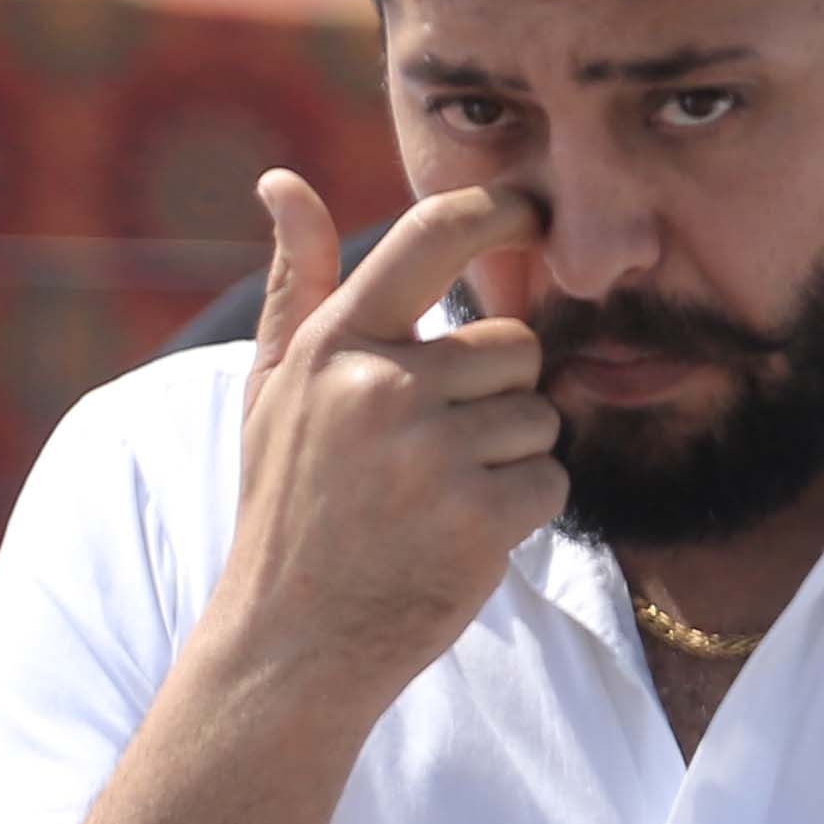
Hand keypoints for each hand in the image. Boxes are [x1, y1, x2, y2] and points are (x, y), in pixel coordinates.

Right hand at [207, 174, 563, 715]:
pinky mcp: (479, 514)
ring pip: (538, 417)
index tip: (529, 211)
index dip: (497, 211)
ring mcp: (432, 453)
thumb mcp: (273, 389)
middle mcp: (382, 388)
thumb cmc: (288, 505)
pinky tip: (459, 533)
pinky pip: (551, 480)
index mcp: (335, 346)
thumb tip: (283, 182)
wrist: (291, 641)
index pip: (432, 238)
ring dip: (508, 457)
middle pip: (514, 346)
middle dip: (495, 395)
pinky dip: (521, 510)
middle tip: (430, 450)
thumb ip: (295, 285)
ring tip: (436, 497)